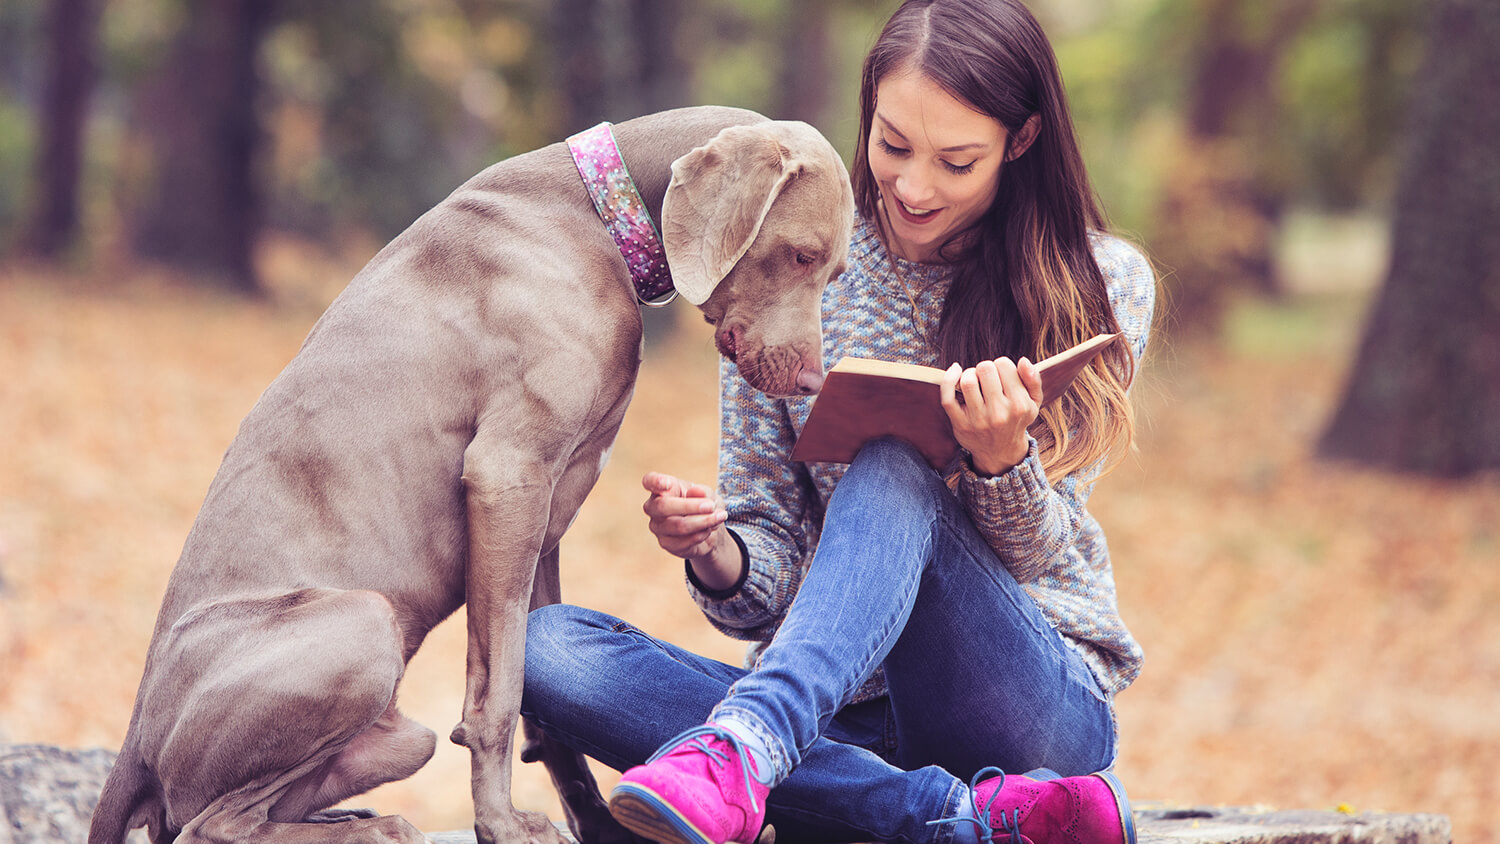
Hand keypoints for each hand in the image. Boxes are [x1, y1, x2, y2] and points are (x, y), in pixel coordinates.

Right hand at [641, 472, 740, 589]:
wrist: (709, 530)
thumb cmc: (703, 505)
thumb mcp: (708, 495)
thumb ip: (703, 492)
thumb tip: (697, 491)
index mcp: (661, 489)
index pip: (650, 481)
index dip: (655, 482)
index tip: (666, 483)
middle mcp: (654, 507)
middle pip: (663, 506)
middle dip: (690, 506)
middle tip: (711, 505)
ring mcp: (658, 527)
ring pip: (678, 525)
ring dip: (703, 521)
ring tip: (719, 517)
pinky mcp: (666, 544)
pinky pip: (684, 540)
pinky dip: (702, 534)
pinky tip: (709, 529)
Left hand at [939, 356, 1043, 475]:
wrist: (1000, 451)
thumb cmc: (1016, 419)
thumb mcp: (1033, 403)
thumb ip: (1033, 380)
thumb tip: (1023, 361)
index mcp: (1019, 404)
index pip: (1004, 365)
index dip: (1001, 365)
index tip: (1001, 375)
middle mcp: (999, 413)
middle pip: (985, 369)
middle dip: (984, 368)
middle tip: (986, 378)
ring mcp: (978, 419)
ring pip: (967, 381)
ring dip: (968, 374)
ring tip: (974, 381)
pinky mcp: (960, 424)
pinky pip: (948, 397)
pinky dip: (948, 379)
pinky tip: (955, 372)